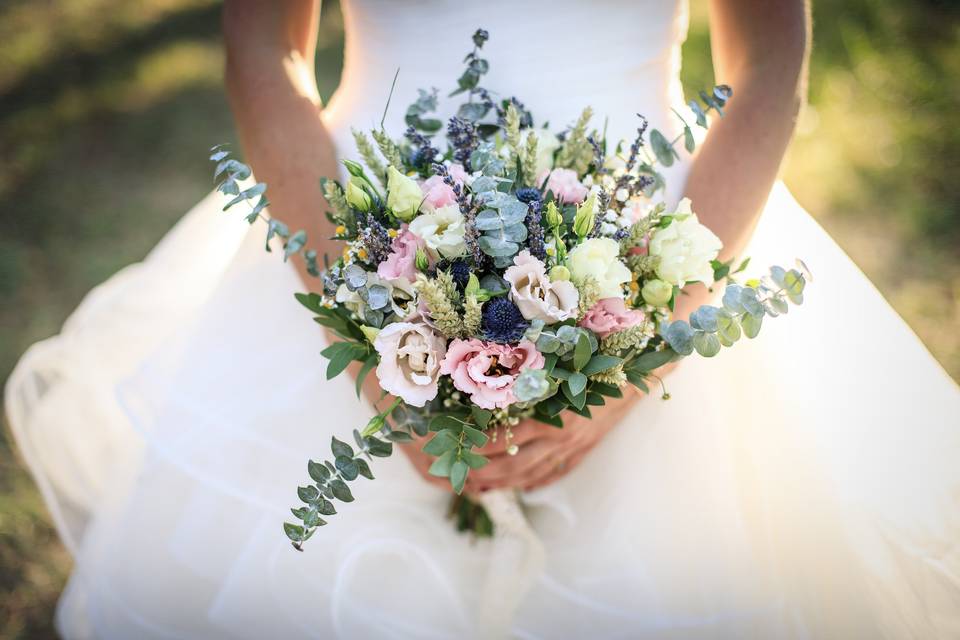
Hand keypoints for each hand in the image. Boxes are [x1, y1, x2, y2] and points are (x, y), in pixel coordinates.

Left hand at [464, 388, 641, 492]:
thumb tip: (488, 392)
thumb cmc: (593, 364)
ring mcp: (573, 449)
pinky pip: (553, 474)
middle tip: (458, 476)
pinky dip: (533, 482)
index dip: (478, 447)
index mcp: (551, 418)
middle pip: (512, 465)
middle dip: (483, 474)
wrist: (636, 375)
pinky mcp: (583, 453)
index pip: (504, 440)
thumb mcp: (556, 372)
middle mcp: (561, 439)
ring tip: (479, 487)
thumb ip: (526, 385)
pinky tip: (518, 486)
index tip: (455, 448)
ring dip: (502, 483)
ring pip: (530, 475)